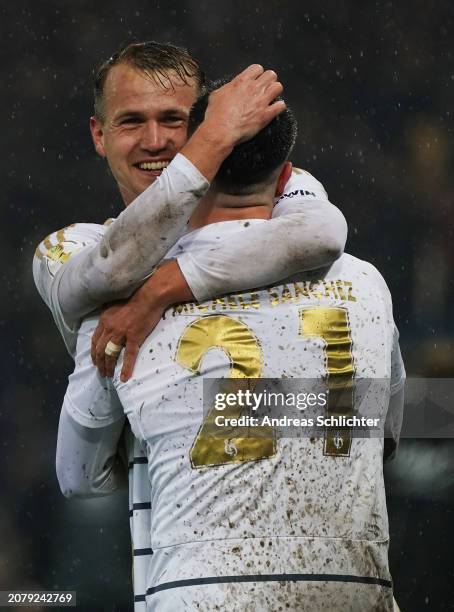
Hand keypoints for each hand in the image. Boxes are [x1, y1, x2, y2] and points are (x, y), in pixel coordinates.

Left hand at [91, 260, 193, 380]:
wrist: (150, 295)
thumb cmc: (136, 297)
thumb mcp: (116, 304)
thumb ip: (110, 314)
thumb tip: (108, 320)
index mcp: (105, 320)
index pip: (95, 340)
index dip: (94, 352)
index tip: (95, 360)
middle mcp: (110, 327)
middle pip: (100, 350)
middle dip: (99, 363)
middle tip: (101, 372)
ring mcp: (121, 333)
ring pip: (110, 354)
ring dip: (108, 367)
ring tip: (108, 376)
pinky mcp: (134, 338)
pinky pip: (128, 356)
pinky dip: (126, 368)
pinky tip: (124, 378)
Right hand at [204, 64, 284, 146]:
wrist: (221, 130)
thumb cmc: (216, 115)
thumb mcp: (216, 95)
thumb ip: (226, 89)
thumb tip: (228, 89)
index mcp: (241, 81)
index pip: (257, 68)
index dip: (257, 74)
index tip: (256, 80)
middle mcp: (254, 88)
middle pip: (271, 75)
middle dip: (269, 81)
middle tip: (265, 88)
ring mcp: (262, 101)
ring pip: (278, 87)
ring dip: (275, 92)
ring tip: (270, 98)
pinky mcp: (266, 115)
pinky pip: (281, 106)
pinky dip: (279, 107)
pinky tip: (274, 110)